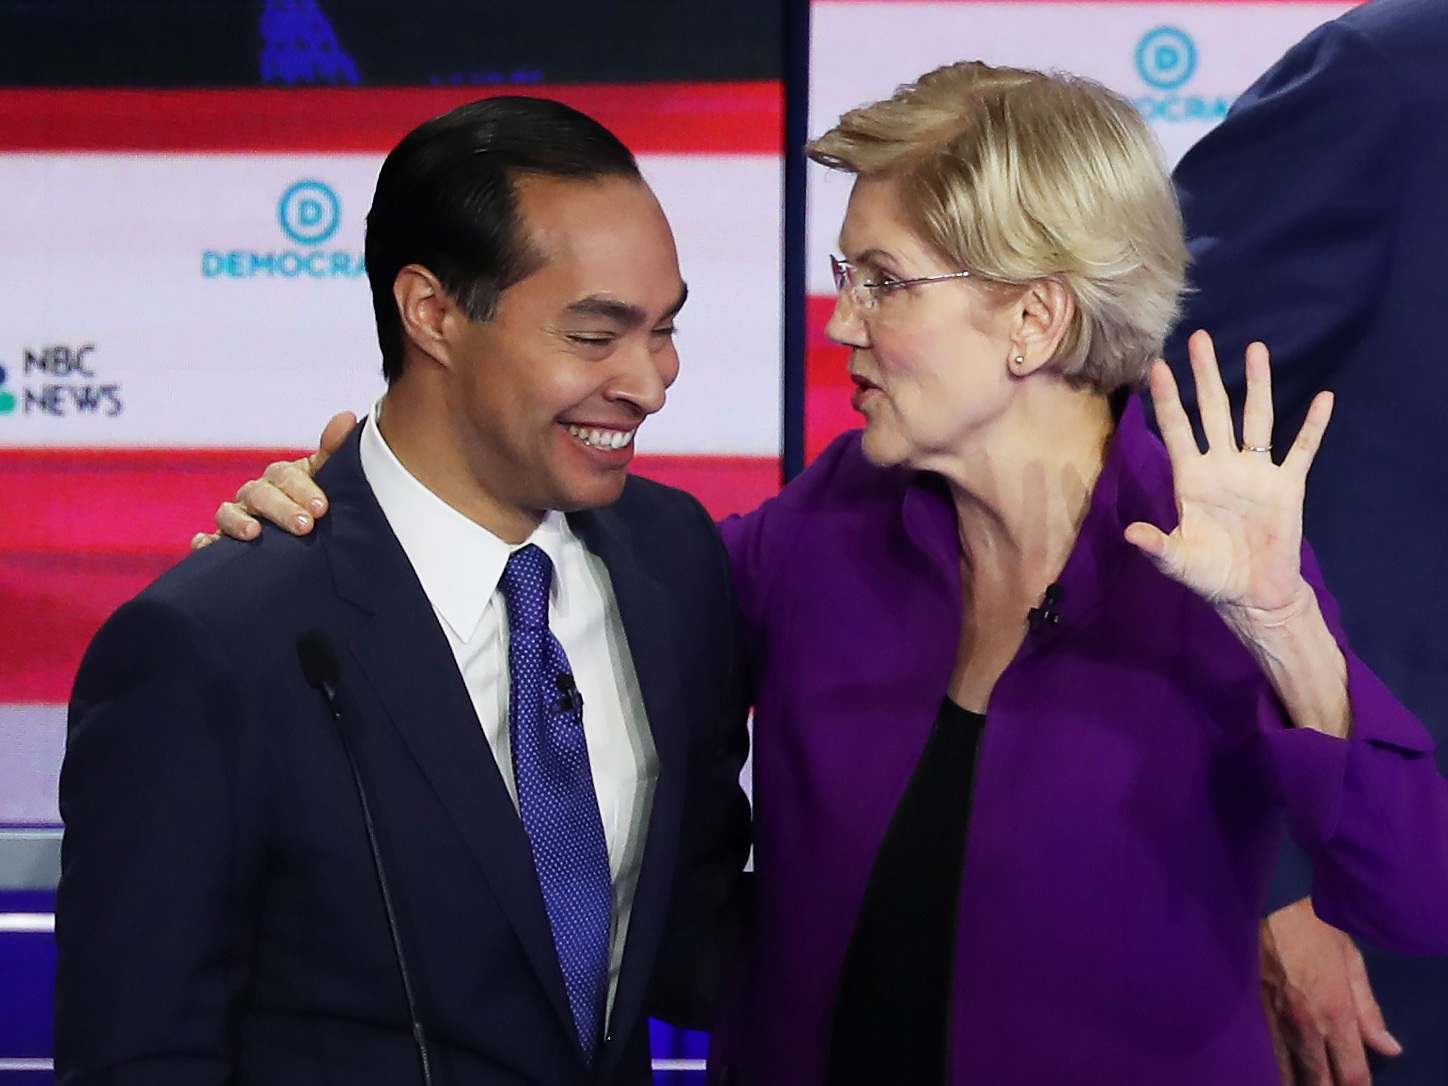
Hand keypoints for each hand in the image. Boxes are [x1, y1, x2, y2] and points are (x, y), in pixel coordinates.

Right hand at [191, 411, 355, 548]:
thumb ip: (334, 452)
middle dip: (281, 509)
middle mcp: (254, 494)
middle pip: (259, 495)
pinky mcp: (221, 543)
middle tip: (304, 525)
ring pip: (229, 513)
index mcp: (280, 478)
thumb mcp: (326, 478)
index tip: (322, 508)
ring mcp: (236, 517)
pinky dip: (203, 542)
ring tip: (254, 533)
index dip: (302, 489)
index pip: (285, 476)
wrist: (306, 539)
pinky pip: (205, 541)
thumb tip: (348, 417)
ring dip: (238, 521)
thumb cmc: (313, 504)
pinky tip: (206, 546)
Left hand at [1125, 330, 1333, 630]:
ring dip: (1257, 385)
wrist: (1252, 593)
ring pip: (1256, 419)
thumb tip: (1131, 533)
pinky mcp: (1287, 486)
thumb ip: (1157, 545)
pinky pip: (1302, 450)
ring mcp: (1256, 472)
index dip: (1168, 399)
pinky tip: (1324, 399)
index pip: (1176, 429)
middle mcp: (1222, 465)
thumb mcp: (1178, 561)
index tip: (1158, 366)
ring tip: (1255, 349)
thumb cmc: (1210, 575)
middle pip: (1213, 411)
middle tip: (1200, 337)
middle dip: (1207, 375)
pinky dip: (1313, 427)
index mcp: (1191, 478)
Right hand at [1260, 897, 1399, 1085]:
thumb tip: (1388, 1047)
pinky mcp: (1251, 1009)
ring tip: (1304, 1084)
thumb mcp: (1352, 961)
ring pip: (1286, 1069)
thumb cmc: (1315, 924)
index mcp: (1335, 1014)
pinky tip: (1278, 1067)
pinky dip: (1274, 1063)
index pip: (1351, 1072)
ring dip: (1298, 1081)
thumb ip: (1369, 1009)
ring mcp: (1274, 1020)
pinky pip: (1265, 1049)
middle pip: (1317, 1079)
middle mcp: (1304, 1026)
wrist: (1267, 900)